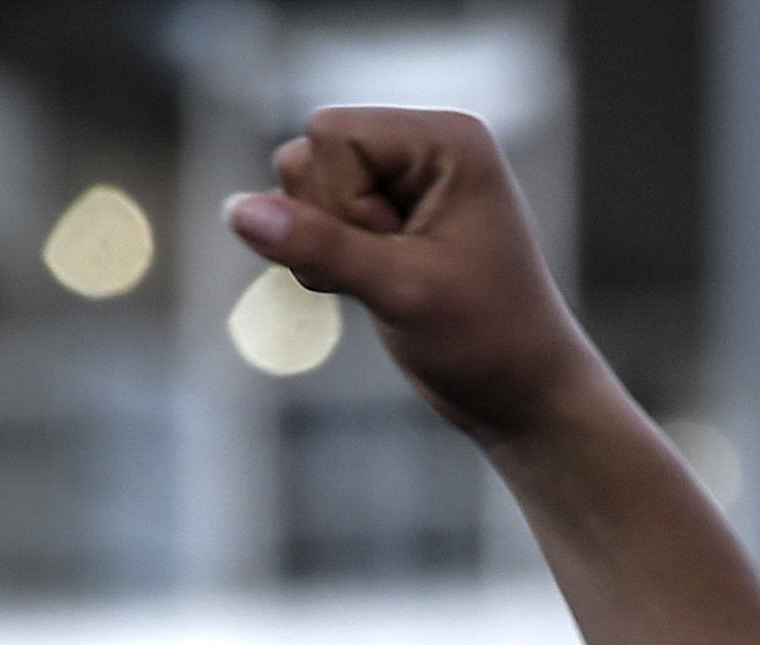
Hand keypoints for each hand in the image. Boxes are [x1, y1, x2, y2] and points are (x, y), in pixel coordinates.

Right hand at [225, 110, 609, 445]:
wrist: (523, 397)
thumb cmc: (488, 342)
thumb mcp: (402, 292)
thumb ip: (320, 246)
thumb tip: (236, 211)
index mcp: (448, 140)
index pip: (332, 133)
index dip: (344, 201)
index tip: (402, 250)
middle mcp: (425, 148)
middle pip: (310, 153)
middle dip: (330, 222)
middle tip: (396, 273)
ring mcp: (402, 182)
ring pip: (301, 184)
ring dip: (322, 244)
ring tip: (386, 284)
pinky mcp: (383, 220)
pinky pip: (309, 215)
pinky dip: (322, 257)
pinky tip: (370, 288)